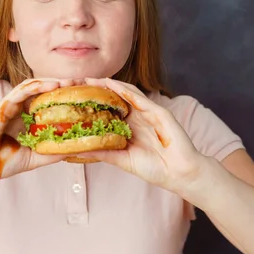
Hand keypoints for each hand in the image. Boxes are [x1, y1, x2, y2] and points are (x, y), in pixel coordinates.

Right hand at [0, 78, 83, 182]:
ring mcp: (10, 104)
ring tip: (70, 82)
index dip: (64, 99)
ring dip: (53, 82)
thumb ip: (50, 153)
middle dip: (62, 87)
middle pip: (43, 92)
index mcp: (24, 120)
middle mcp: (18, 109)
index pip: (47, 103)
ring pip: (34, 86)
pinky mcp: (3, 104)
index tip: (82, 98)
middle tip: (82, 85)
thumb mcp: (33, 158)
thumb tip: (73, 151)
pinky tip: (53, 84)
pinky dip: (38, 85)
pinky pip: (22, 90)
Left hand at [81, 78, 206, 193]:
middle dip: (98, 90)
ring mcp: (149, 113)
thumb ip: (102, 152)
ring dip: (110, 85)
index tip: (75, 98)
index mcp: (129, 127)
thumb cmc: (154, 168)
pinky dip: (127, 91)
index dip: (93, 103)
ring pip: (127, 94)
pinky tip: (113, 85)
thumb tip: (76, 150)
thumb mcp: (122, 160)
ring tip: (93, 80)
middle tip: (79, 82)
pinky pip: (141, 99)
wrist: (178, 174)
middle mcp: (138, 117)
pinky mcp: (160, 113)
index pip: (108, 111)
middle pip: (116, 99)